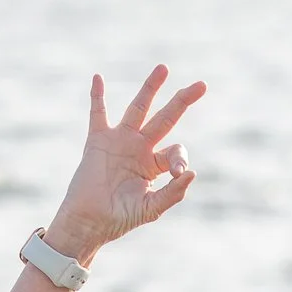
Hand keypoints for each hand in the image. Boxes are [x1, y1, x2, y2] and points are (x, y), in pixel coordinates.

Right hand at [44, 65, 203, 262]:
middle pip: (165, 118)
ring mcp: (119, 141)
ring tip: (163, 68)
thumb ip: (173, 193)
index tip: (176, 173)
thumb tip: (191, 173)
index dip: (180, 158)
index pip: (176, 151)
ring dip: (150, 88)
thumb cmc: (120, 219)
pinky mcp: (98, 140)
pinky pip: (98, 113)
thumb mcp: (151, 208)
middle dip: (182, 101)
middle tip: (201, 85)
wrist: (89, 222)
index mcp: (154, 164)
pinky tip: (98, 78)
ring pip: (138, 108)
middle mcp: (140, 148)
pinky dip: (97, 96)